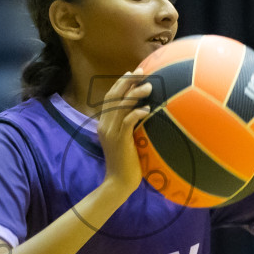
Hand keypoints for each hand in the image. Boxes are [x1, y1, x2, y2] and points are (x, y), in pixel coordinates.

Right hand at [96, 72, 151, 195]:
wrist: (118, 182)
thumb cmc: (126, 162)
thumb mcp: (126, 139)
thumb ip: (128, 124)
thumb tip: (141, 109)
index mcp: (104, 123)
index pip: (110, 98)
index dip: (121, 84)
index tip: (132, 73)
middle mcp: (104, 125)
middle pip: (114, 97)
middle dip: (127, 82)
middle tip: (141, 72)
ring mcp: (111, 133)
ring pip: (120, 106)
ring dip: (135, 94)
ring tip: (149, 86)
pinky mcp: (119, 141)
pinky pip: (127, 122)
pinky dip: (136, 113)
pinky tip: (147, 109)